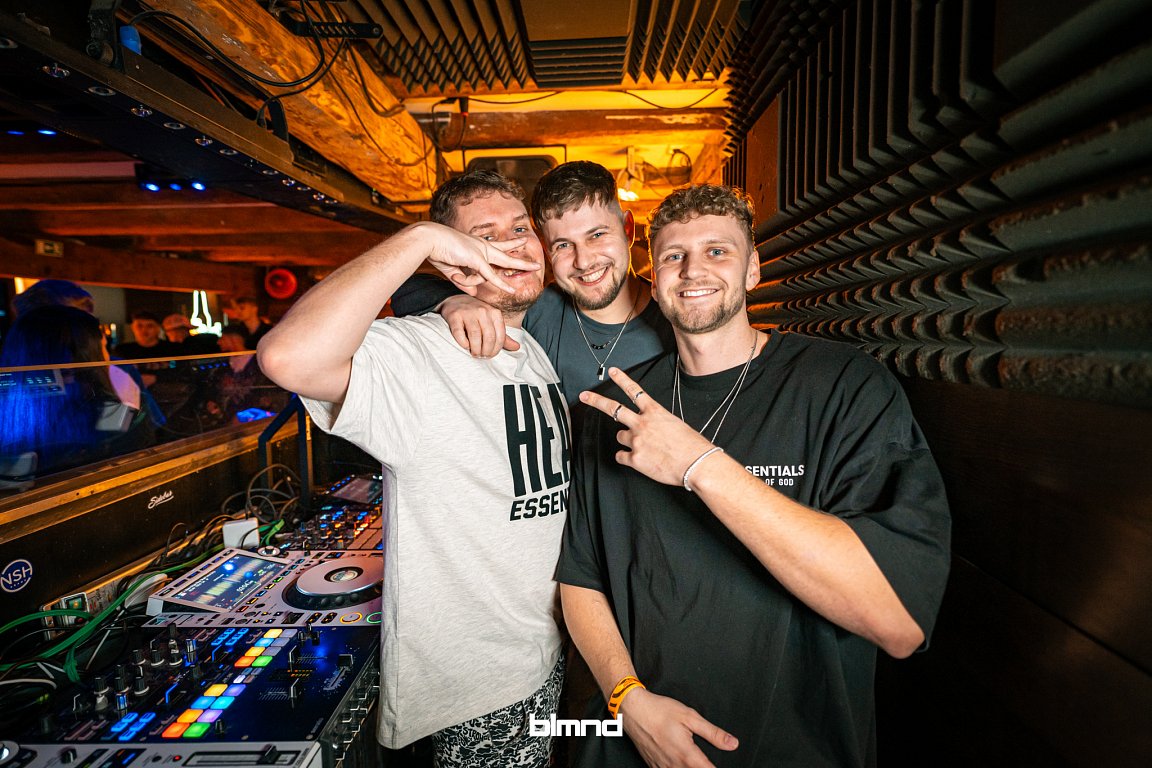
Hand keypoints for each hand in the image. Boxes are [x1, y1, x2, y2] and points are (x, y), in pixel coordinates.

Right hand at [417, 222, 540, 295]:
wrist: (428, 240)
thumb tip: (473, 291)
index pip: (498, 246)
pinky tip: (511, 289)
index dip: (510, 245)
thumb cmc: (438, 252)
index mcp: (477, 246)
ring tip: (524, 268)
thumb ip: (464, 281)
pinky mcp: (476, 259)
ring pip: (505, 262)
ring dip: (520, 266)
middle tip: (537, 261)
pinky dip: (499, 283)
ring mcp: (481, 251)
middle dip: (523, 257)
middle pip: (508, 252)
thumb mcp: (453, 270)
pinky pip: (489, 275)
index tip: (520, 241)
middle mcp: (482, 246)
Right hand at [440, 295, 520, 356]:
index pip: (499, 336)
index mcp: (494, 313)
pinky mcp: (454, 316)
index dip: (496, 349)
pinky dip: (463, 343)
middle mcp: (482, 310)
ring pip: (475, 336)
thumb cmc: (476, 317)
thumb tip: (517, 347)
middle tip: (482, 356)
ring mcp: (468, 312)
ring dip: (475, 349)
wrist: (455, 303)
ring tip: (474, 353)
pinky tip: (465, 346)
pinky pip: (459, 333)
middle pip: (488, 337)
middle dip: (486, 351)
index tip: (490, 355)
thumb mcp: (491, 323)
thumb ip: (503, 336)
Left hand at [580, 367, 715, 486]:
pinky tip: (639, 461)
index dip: (621, 379)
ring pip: (619, 436)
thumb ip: (658, 423)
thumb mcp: (676, 425)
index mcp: (655, 412)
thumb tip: (652, 429)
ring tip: (642, 447)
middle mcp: (642, 423)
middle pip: (613, 408)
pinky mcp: (635, 458)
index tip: (612, 371)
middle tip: (584, 396)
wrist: (697, 464)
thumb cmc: (692, 446)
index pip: (634, 390)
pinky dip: (627, 458)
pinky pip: (621, 457)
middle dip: (596, 401)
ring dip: (626, 440)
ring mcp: (636, 440)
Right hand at [620, 688, 737, 767]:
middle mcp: (674, 766)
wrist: (632, 710)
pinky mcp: (653, 766)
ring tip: (695, 761)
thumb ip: (713, 733)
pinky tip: (680, 763)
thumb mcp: (690, 717)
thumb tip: (733, 744)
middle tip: (706, 761)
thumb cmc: (660, 710)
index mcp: (687, 755)